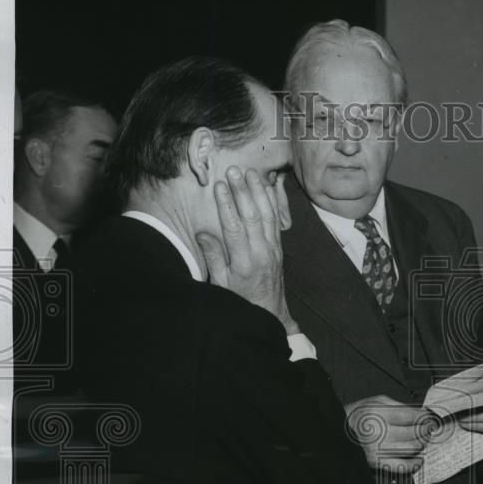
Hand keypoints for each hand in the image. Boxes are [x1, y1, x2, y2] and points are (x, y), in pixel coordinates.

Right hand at [196, 166, 297, 333]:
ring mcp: (273, 248)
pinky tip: (268, 188)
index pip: (235, 227)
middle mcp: (262, 252)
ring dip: (260, 192)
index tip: (219, 186)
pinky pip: (277, 221)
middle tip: (235, 171)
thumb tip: (203, 232)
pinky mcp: (279, 247)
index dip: (227, 205)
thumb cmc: (241, 299)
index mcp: (244, 262)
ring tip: (252, 173)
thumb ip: (214, 256)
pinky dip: (273, 203)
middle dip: (243, 191)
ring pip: (268, 215)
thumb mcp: (221, 283)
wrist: (270, 312)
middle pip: (253, 215)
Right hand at [345, 395, 434, 473]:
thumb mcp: (374, 401)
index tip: (429, 417)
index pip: (411, 415)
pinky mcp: (378, 463)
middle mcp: (380, 432)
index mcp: (379, 414)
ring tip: (423, 439)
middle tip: (429, 427)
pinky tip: (419, 459)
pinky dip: (414, 464)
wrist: (337, 433)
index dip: (425, 416)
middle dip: (426, 429)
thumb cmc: (355, 417)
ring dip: (422, 443)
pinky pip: (402, 466)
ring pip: (412, 448)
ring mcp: (379, 449)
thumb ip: (397, 405)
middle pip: (414, 432)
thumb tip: (417, 412)